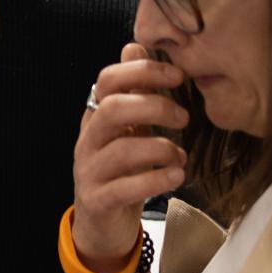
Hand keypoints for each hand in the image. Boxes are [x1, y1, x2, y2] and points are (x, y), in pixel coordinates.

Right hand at [74, 42, 188, 267]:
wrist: (103, 225)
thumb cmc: (122, 171)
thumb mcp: (129, 128)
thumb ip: (134, 92)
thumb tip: (135, 47)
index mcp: (95, 117)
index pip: (107, 80)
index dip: (142, 73)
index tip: (178, 76)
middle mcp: (88, 140)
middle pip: (112, 109)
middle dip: (153, 106)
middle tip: (184, 118)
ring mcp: (88, 170)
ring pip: (121, 149)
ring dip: (161, 149)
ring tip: (181, 157)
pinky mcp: (97, 200)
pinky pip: (125, 187)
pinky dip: (156, 180)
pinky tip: (176, 176)